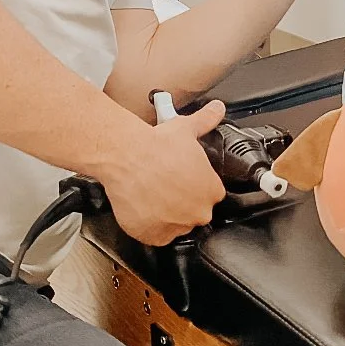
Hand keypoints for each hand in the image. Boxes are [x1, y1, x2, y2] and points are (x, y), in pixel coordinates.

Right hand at [98, 101, 226, 245]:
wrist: (128, 156)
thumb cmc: (156, 146)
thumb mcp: (187, 128)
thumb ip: (206, 120)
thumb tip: (216, 109)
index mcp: (212, 190)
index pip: (209, 195)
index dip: (193, 187)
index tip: (180, 180)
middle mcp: (199, 212)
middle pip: (193, 212)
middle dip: (181, 202)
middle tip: (164, 186)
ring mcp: (177, 226)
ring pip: (174, 224)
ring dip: (165, 214)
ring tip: (150, 194)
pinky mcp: (154, 236)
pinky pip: (155, 236)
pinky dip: (148, 226)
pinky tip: (142, 206)